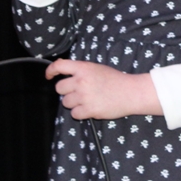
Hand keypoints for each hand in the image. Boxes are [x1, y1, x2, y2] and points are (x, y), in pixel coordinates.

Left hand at [45, 59, 162, 119]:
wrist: (130, 92)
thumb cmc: (115, 79)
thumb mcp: (96, 68)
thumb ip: (80, 69)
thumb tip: (64, 70)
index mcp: (83, 68)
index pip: (59, 66)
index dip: (50, 71)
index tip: (49, 76)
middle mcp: (81, 81)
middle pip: (59, 88)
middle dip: (66, 91)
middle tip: (77, 92)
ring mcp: (84, 96)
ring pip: (65, 102)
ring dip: (73, 103)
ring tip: (86, 101)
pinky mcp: (89, 110)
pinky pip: (74, 114)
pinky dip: (80, 113)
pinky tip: (89, 108)